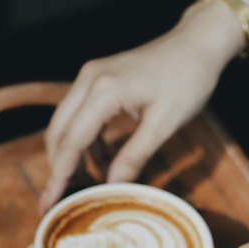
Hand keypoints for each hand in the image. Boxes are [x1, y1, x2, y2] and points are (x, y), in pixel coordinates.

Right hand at [38, 0, 245, 213]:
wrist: (198, 44)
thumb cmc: (188, 79)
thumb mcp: (164, 125)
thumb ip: (134, 157)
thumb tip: (112, 187)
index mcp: (104, 90)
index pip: (71, 141)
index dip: (59, 175)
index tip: (51, 203)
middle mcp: (89, 80)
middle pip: (58, 133)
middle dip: (57, 169)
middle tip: (58, 203)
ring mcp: (91, 78)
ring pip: (66, 125)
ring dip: (71, 158)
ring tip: (84, 187)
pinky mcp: (99, 81)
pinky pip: (81, 117)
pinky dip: (86, 144)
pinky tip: (101, 164)